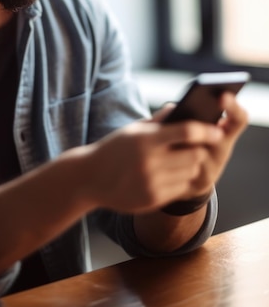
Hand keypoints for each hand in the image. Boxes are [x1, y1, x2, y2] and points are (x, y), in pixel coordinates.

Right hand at [85, 92, 247, 213]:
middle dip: (198, 150)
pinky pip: (180, 188)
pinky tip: (169, 175)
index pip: (186, 132)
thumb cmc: (114, 149)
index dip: (205, 131)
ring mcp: (152, 183)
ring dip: (190, 165)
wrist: (90, 178)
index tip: (217, 130)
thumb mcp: (132, 130)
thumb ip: (158, 121)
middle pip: (194, 155)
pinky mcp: (153, 199)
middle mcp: (150, 162)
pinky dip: (180, 180)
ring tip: (180, 160)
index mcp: (145, 140)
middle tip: (196, 146)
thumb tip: (180, 107)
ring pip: (190, 172)